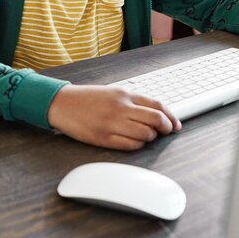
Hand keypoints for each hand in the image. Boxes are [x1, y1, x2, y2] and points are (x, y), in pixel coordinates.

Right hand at [47, 84, 181, 150]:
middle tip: (166, 132)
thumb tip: (156, 113)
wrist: (62, 104)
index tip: (176, 124)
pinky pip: (130, 145)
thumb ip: (133, 101)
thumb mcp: (112, 92)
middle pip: (156, 120)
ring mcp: (112, 123)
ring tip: (146, 136)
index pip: (157, 105)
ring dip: (150, 138)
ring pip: (145, 135)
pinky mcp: (103, 137)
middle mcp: (121, 107)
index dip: (171, 116)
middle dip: (166, 128)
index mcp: (124, 94)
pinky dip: (137, 146)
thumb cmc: (88, 99)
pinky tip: (134, 142)